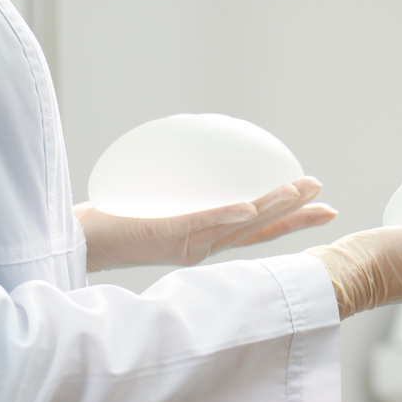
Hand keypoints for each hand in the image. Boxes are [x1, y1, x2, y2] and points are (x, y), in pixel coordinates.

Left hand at [75, 177, 336, 271]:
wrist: (76, 242)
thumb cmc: (113, 221)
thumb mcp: (159, 202)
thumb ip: (186, 188)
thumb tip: (204, 153)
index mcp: (206, 241)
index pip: (259, 231)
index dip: (294, 221)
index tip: (325, 209)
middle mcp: (203, 247)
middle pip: (258, 230)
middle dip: (294, 214)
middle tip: (322, 193)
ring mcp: (186, 244)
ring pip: (238, 227)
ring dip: (271, 209)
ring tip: (297, 191)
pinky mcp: (164, 237)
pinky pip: (201, 224)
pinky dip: (227, 215)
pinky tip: (248, 206)